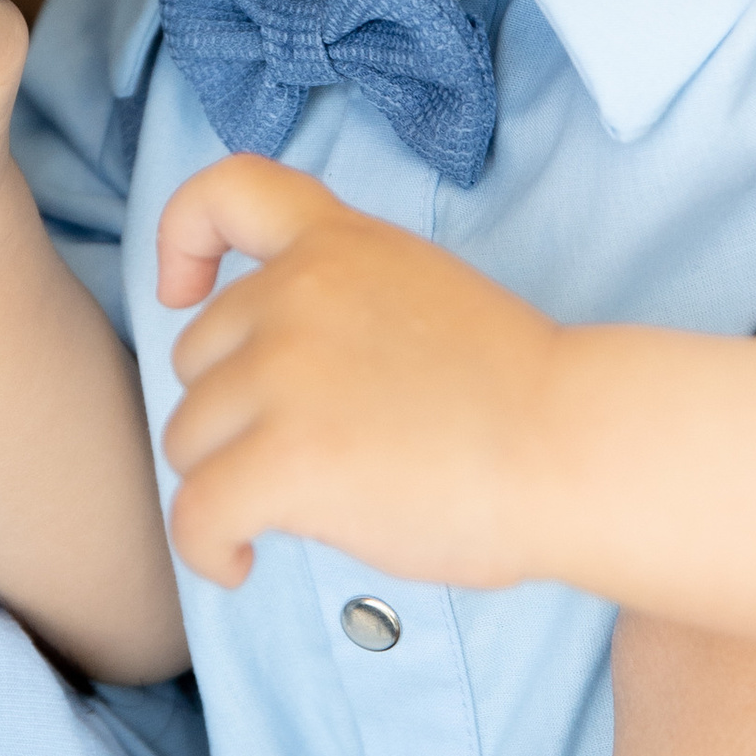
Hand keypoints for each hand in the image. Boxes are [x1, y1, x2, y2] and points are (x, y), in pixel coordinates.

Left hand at [159, 158, 562, 589]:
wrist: (574, 449)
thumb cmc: (515, 397)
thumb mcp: (420, 290)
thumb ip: (341, 297)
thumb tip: (269, 367)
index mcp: (339, 243)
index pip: (225, 191)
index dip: (182, 239)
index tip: (187, 292)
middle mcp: (299, 292)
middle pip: (195, 358)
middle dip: (232, 411)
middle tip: (306, 452)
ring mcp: (287, 371)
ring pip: (187, 438)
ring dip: (226, 481)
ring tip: (297, 507)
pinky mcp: (286, 456)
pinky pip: (195, 514)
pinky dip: (207, 549)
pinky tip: (243, 563)